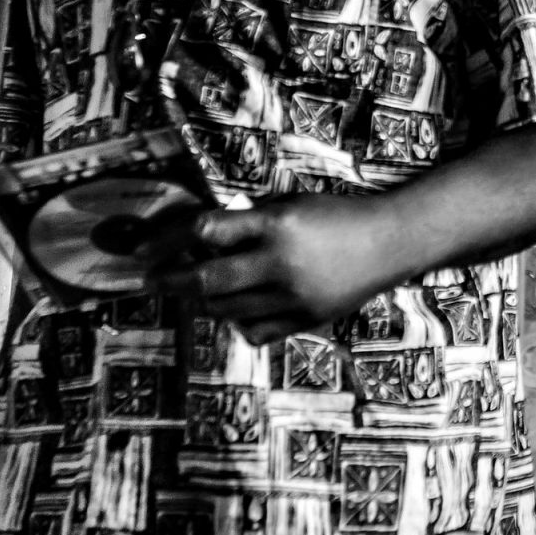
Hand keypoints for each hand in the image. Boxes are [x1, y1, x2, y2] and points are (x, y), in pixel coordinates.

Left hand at [149, 194, 399, 343]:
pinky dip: (236, 321)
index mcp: (275, 224)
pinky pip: (253, 330)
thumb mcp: (290, 204)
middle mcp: (279, 263)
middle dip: (170, 281)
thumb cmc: (337, 214)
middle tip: (152, 280)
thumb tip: (198, 237)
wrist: (390, 242)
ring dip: (200, 301)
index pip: (205, 231)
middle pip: (207, 279)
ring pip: (225, 309)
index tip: (145, 249)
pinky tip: (235, 308)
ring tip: (192, 291)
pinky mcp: (303, 320)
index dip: (167, 239)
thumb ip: (248, 221)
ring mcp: (291, 296)